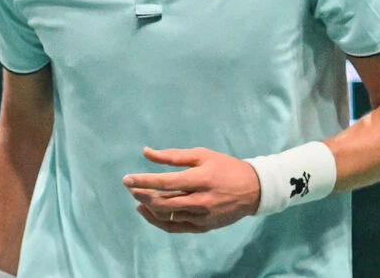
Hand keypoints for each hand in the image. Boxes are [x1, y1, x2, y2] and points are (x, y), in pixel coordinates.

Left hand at [122, 146, 262, 233]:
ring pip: (167, 217)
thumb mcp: (202, 155)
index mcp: (201, 179)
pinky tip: (150, 212)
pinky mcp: (203, 227)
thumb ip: (173, 156)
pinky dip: (159, 221)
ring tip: (138, 199)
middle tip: (130, 187)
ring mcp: (202, 217)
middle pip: (163, 203)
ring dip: (149, 208)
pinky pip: (176, 227)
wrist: (253, 190)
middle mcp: (201, 200)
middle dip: (142, 195)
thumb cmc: (225, 167)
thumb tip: (147, 152)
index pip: (166, 183)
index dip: (144, 182)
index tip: (127, 179)